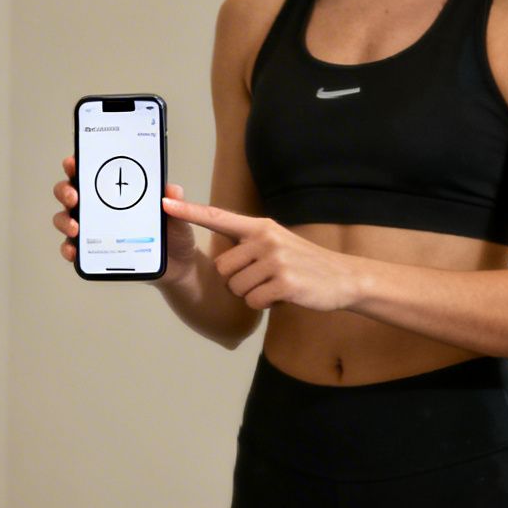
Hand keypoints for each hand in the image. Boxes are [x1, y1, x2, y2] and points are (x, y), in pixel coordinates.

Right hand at [52, 155, 198, 281]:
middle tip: (74, 197)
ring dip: (64, 221)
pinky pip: (73, 248)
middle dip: (65, 191)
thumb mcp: (177, 214)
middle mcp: (98, 206)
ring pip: (65, 219)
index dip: (77, 164)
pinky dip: (69, 249)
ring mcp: (93, 228)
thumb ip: (175, 201)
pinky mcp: (93, 252)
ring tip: (76, 227)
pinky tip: (74, 250)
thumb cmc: (172, 233)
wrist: (177, 266)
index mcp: (115, 189)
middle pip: (70, 192)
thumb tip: (171, 188)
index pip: (91, 171)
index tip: (74, 162)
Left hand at [162, 197, 361, 311]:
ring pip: (236, 287)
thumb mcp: (276, 242)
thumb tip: (220, 256)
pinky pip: (253, 301)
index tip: (164, 202)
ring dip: (252, 294)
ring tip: (276, 285)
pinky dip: (264, 305)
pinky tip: (282, 296)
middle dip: (237, 281)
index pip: (217, 217)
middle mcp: (265, 239)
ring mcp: (275, 260)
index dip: (188, 211)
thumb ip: (249, 243)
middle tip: (263, 278)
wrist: (343, 278)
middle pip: (222, 268)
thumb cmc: (303, 263)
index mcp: (259, 227)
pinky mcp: (284, 282)